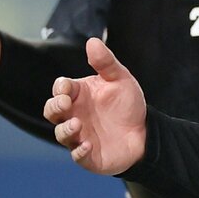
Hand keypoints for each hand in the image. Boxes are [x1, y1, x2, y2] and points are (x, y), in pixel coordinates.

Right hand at [46, 38, 147, 175]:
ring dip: (65, 130)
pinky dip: (79, 152)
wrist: (146, 132)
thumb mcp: (121, 79)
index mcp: (79, 95)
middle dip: (54, 107)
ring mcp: (80, 136)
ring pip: (61, 134)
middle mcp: (74, 115)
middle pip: (52, 111)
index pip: (61, 89)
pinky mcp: (89, 155)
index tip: (68, 89)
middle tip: (65, 104)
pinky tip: (88, 145)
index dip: (61, 88)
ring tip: (78, 124)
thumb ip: (106, 63)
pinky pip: (78, 156)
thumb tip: (92, 41)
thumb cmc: (127, 104)